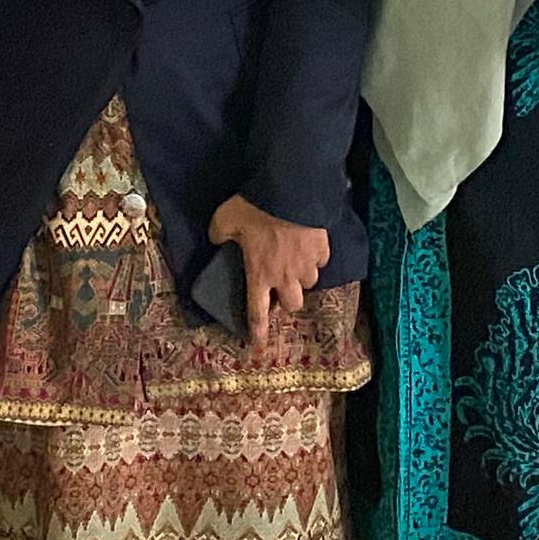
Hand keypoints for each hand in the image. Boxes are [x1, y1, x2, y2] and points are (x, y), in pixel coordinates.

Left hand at [204, 195, 331, 350]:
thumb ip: (218, 234)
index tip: (259, 348)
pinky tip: (309, 246)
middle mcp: (285, 277)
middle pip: (293, 304)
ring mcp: (307, 265)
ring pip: (310, 284)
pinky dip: (315, 258)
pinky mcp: (322, 249)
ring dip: (302, 278)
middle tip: (281, 288)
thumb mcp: (224, 219)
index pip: (257, 313)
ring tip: (296, 264)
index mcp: (259, 275)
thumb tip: (216, 239)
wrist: (290, 191)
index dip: (258, 333)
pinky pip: (321, 261)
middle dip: (288, 300)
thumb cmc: (255, 209)